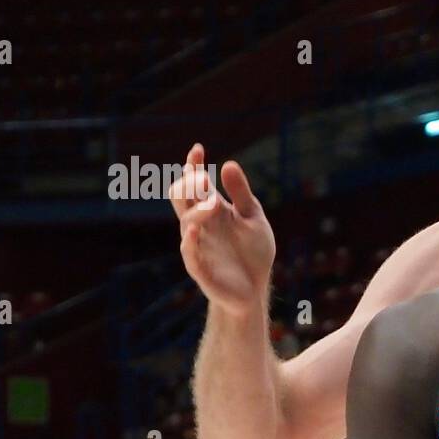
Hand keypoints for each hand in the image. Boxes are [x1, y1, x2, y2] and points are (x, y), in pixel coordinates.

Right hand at [170, 144, 276, 318]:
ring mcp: (199, 247)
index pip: (196, 184)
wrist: (255, 288)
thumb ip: (241, 194)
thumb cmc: (253, 252)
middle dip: (188, 186)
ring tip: (214, 203)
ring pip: (187, 224)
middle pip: (182, 200)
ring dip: (198, 211)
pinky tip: (195, 230)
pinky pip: (190, 255)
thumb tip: (228, 163)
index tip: (198, 149)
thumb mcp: (253, 218)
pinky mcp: (202, 270)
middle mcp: (200, 226)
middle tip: (201, 176)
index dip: (193, 166)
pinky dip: (190, 242)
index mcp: (211, 211)